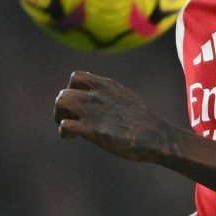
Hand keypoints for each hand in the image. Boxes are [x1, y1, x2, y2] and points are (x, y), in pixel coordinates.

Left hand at [54, 70, 178, 162]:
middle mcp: (97, 95)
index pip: (76, 77)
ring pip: (60, 103)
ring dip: (59, 116)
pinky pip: (65, 125)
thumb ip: (112, 94)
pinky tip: (73, 138)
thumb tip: (106, 97)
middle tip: (72, 119)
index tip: (80, 103)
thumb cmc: (145, 122)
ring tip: (69, 128)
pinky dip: (64, 132)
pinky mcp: (93, 130)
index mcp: (107, 86)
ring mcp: (94, 112)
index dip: (72, 90)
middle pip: (64, 93)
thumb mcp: (129, 98)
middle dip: (63, 108)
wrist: (156, 137)